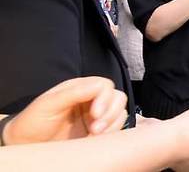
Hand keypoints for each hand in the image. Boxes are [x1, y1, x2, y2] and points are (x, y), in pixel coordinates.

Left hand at [3, 77, 127, 144]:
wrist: (27, 145)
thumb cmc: (33, 122)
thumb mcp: (48, 104)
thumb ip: (73, 93)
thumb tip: (98, 86)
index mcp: (80, 88)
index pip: (104, 85)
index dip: (104, 99)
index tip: (95, 114)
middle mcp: (91, 100)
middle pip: (118, 98)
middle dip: (110, 114)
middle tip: (95, 129)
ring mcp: (96, 116)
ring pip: (120, 113)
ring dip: (112, 125)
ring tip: (93, 136)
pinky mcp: (99, 132)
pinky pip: (116, 129)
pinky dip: (110, 135)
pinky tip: (93, 141)